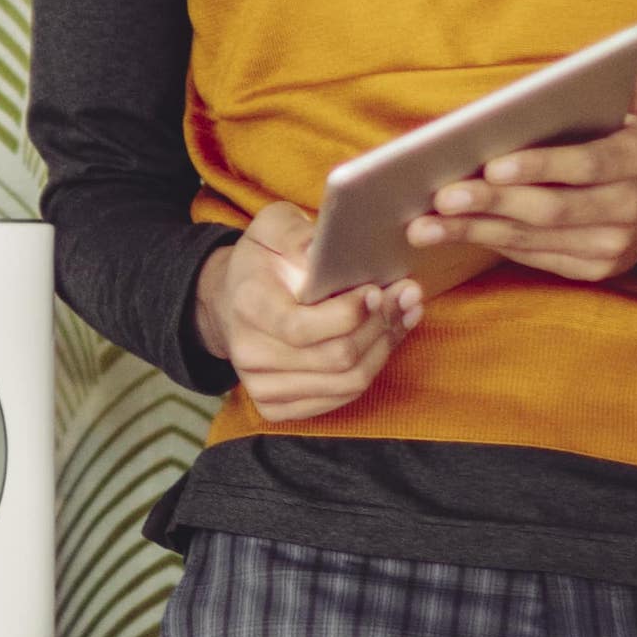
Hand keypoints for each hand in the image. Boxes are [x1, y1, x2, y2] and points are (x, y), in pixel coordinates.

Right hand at [194, 202, 420, 424]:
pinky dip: (372, 368)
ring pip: (347, 383)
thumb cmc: (262, 261)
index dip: (350, 314)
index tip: (378, 290)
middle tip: (407, 296)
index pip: (303, 328)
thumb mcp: (274, 228)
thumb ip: (297, 234)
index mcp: (249, 307)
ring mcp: (261, 387)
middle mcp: (249, 354)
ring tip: (406, 314)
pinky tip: (387, 339)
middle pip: (336, 357)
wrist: (229, 301)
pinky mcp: (276, 408)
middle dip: (381, 326)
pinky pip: (342, 398)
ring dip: (385, 348)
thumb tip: (320, 249)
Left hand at [415, 66, 636, 283]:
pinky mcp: (594, 268)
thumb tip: (629, 76)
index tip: (492, 166)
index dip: (539, 167)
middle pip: (552, 209)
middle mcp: (632, 209)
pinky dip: (492, 245)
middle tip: (442, 197)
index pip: (587, 164)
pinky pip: (537, 257)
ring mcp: (613, 246)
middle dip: (493, 204)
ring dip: (476, 232)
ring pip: (535, 239)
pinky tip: (452, 234)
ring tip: (424, 226)